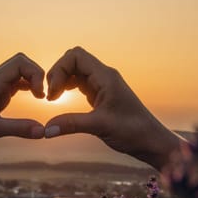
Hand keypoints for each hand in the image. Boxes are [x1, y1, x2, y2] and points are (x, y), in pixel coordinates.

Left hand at [0, 53, 45, 150]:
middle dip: (37, 73)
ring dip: (33, 79)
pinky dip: (29, 85)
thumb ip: (18, 128)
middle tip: (42, 94)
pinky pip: (17, 81)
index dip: (35, 74)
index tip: (40, 96)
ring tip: (41, 97)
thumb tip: (44, 131)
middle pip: (22, 61)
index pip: (20, 62)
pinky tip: (34, 98)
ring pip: (20, 70)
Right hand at [44, 46, 180, 169]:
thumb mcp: (99, 126)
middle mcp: (104, 76)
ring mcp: (103, 84)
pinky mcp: (101, 94)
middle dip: (58, 73)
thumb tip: (45, 130)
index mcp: (106, 76)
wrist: (151, 141)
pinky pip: (80, 83)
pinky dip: (68, 88)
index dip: (59, 70)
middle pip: (73, 60)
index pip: (75, 56)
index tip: (53, 93)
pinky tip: (63, 100)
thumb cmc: (133, 131)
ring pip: (76, 71)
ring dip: (62, 81)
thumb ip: (71, 124)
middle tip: (51, 96)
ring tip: (54, 99)